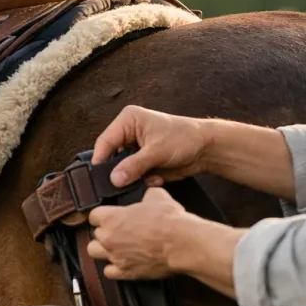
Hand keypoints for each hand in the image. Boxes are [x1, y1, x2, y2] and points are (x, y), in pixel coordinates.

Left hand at [87, 188, 190, 279]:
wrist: (182, 244)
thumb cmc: (169, 220)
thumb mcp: (157, 196)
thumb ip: (146, 196)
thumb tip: (148, 196)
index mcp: (111, 218)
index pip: (93, 215)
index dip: (103, 216)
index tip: (110, 217)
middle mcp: (108, 238)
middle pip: (94, 234)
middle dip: (105, 232)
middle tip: (118, 232)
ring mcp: (115, 256)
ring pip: (94, 253)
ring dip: (103, 250)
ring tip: (116, 247)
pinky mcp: (125, 272)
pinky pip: (109, 272)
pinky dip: (114, 268)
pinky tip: (124, 263)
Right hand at [93, 105, 212, 187]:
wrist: (207, 149)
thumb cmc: (184, 138)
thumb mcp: (157, 151)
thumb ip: (134, 165)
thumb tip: (113, 179)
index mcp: (128, 120)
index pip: (105, 142)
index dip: (101, 161)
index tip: (98, 180)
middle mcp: (127, 132)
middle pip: (110, 156)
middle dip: (119, 171)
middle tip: (121, 185)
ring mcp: (134, 148)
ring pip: (121, 168)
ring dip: (133, 177)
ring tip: (149, 177)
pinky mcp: (141, 161)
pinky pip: (133, 175)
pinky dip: (143, 180)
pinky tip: (157, 177)